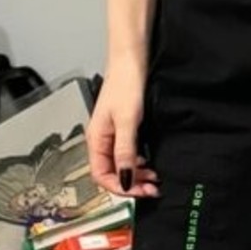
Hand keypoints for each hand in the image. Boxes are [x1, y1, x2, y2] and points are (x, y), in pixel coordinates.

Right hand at [87, 59, 159, 198]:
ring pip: (121, 164)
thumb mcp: (127, 120)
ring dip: (137, 173)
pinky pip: (128, 152)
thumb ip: (125, 151)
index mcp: (96, 139)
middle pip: (111, 173)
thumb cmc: (126, 83)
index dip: (120, 187)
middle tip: (152, 188)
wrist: (132, 58)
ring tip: (154, 177)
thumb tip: (125, 180)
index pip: (101, 176)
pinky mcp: (124, 126)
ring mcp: (112, 133)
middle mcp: (102, 139)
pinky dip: (139, 161)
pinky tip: (149, 161)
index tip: (140, 191)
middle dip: (131, 183)